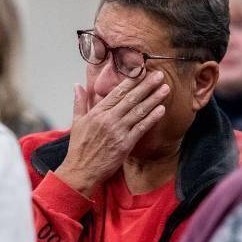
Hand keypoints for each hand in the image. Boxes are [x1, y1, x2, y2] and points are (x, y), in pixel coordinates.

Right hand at [54, 70, 169, 196]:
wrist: (80, 171)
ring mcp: (118, 131)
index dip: (131, 81)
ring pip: (138, 111)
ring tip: (165, 89)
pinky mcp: (125, 144)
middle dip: (146, 85)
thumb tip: (78, 85)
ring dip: (153, 99)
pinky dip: (152, 118)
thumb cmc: (79, 148)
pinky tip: (161, 109)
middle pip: (131, 98)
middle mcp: (108, 119)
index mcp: (97, 112)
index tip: (142, 71)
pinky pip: (141, 128)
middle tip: (159, 75)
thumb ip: (80, 102)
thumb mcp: (76, 122)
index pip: (117, 92)